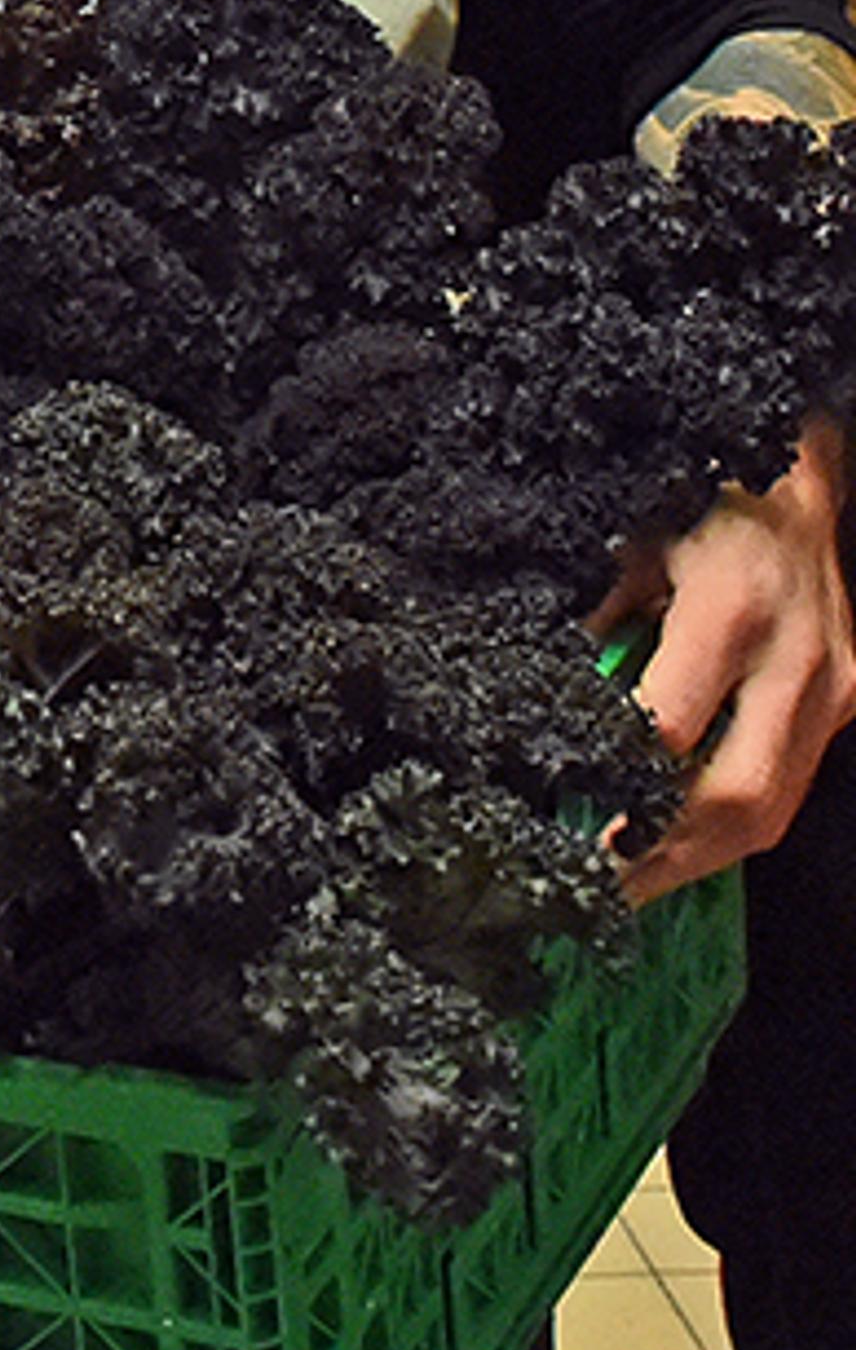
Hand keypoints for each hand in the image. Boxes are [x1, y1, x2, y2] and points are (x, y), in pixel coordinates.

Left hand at [601, 414, 855, 900]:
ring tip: (627, 886)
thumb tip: (525, 682)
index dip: (618, 789)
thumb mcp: (622, 525)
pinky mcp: (847, 698)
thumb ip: (585, 605)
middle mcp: (799, 659)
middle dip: (665, 859)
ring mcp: (835, 685)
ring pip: (776, 808)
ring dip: (700, 858)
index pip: (671, 727)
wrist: (797, 456)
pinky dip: (733, 821)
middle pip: (740, 800)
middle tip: (593, 893)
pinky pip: (792, 781)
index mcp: (731, 606)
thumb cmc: (694, 479)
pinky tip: (678, 838)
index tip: (562, 827)